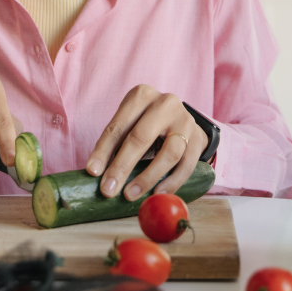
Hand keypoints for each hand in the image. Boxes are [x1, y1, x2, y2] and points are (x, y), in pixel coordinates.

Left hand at [86, 85, 207, 200]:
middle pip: (141, 137)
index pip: (118, 125)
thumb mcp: (130, 124)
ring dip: (148, 177)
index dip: (103, 150)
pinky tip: (157, 193)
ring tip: (131, 194)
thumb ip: (115, 145)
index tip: (92, 172)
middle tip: (108, 190)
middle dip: (122, 166)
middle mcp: (165, 103)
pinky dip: (172, 182)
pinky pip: (186, 164)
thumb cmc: (146, 124)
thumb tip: (96, 173)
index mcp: (141, 95)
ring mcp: (185, 119)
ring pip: (169, 152)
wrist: (180, 120)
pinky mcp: (198, 137)